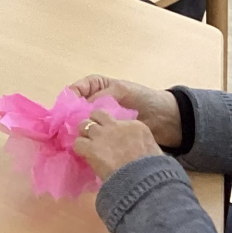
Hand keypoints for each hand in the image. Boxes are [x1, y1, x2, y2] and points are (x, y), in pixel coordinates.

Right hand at [68, 75, 182, 145]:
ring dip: (78, 131)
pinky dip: (88, 140)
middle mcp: (93, 101)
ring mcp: (99, 119)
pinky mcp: (105, 134)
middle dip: (70, 118)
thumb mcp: (121, 91)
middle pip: (74, 109)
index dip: (68, 102)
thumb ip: (100, 96)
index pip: (74, 91)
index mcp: (94, 86)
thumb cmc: (144, 98)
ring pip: (81, 124)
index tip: (66, 113)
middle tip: (66, 130)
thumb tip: (80, 109)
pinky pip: (92, 136)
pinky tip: (85, 146)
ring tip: (75, 140)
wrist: (165, 118)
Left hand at [73, 110, 164, 181]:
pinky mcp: (91, 148)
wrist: (142, 178)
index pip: (117, 119)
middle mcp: (116, 126)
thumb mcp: (151, 149)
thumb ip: (139, 143)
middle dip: (95, 122)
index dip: (112, 128)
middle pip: (98, 115)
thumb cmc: (153, 169)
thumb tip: (134, 149)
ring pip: (84, 125)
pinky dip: (79, 148)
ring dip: (84, 133)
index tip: (113, 137)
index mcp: (135, 126)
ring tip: (86, 143)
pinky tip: (84, 155)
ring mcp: (102, 135)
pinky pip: (78, 142)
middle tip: (94, 134)